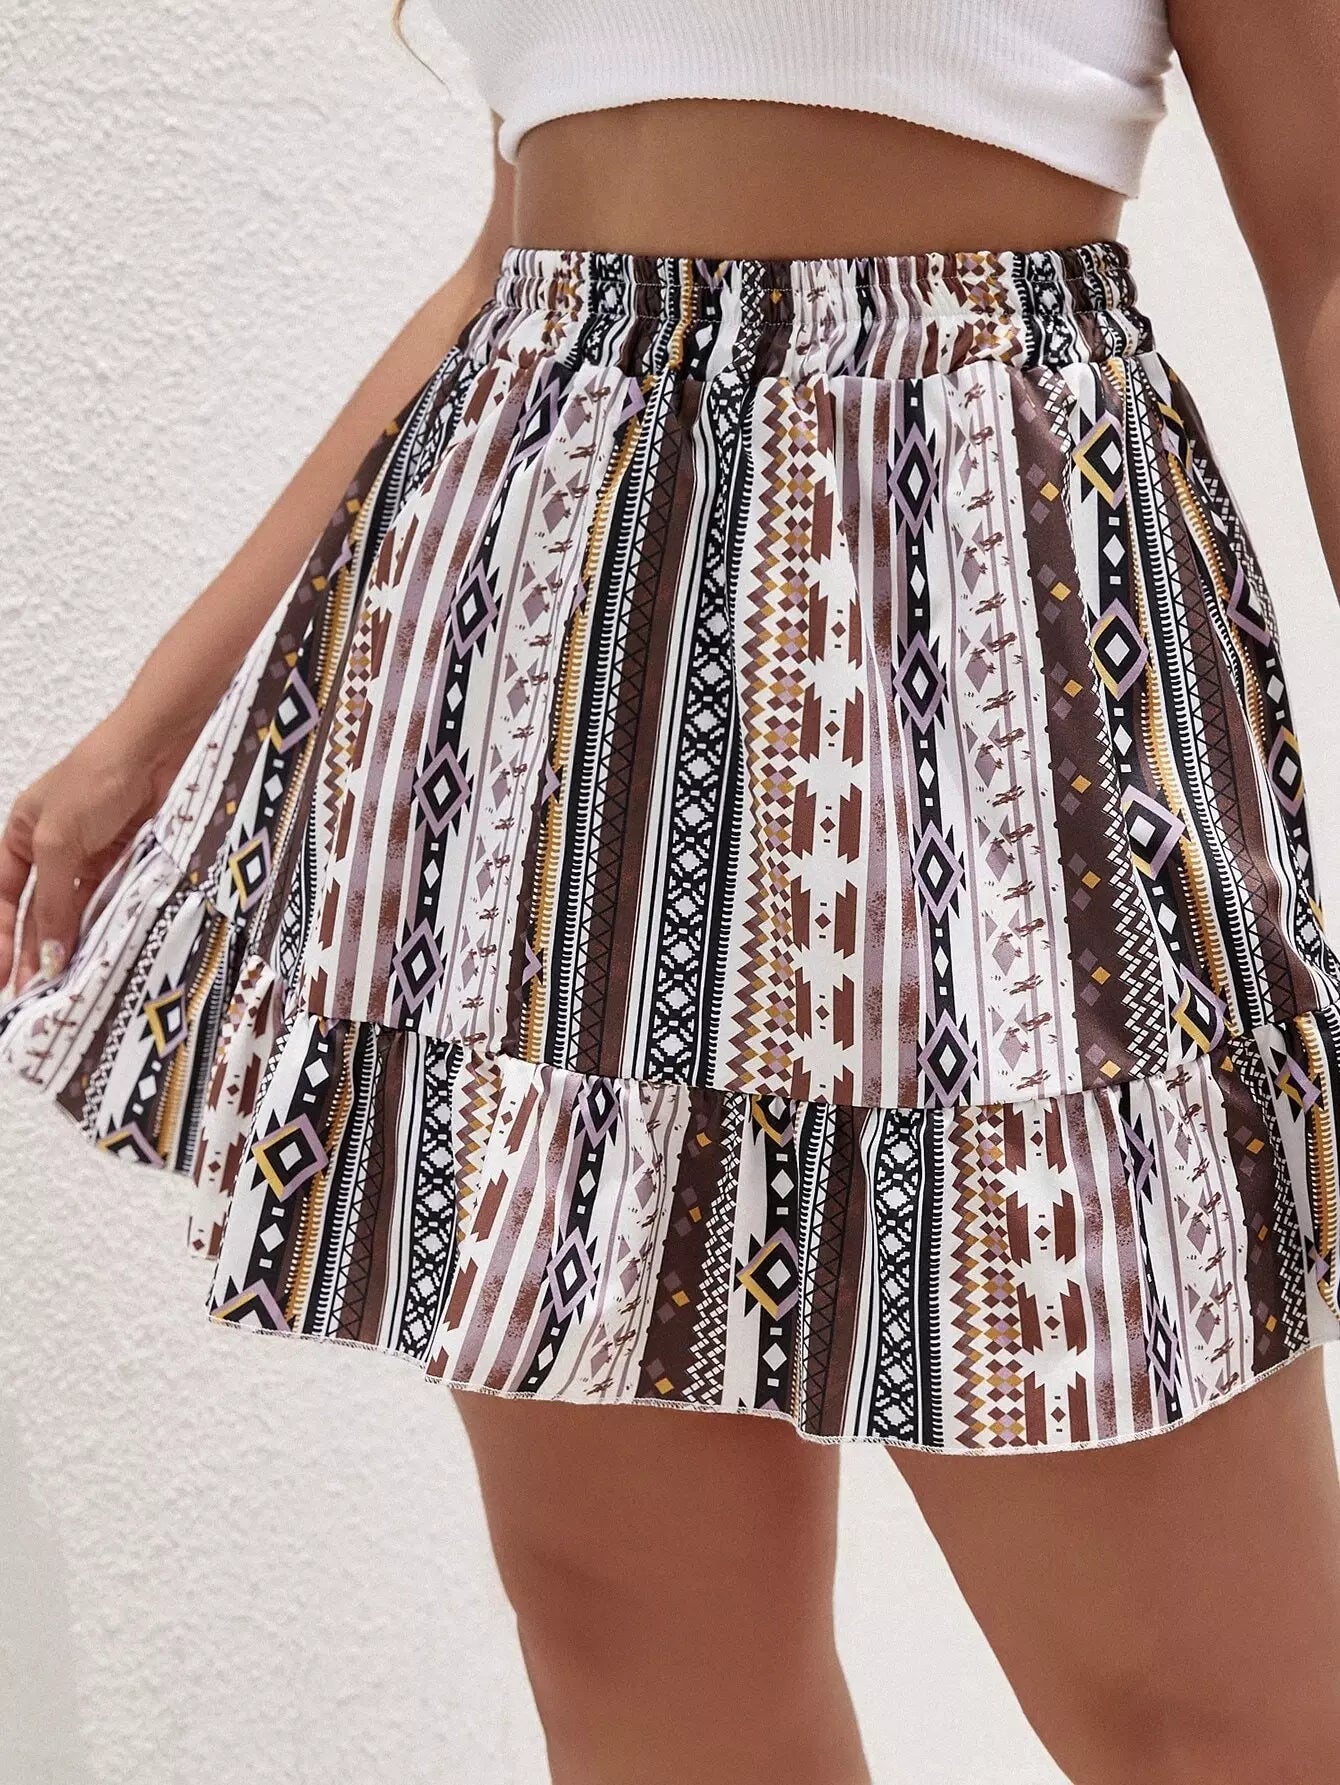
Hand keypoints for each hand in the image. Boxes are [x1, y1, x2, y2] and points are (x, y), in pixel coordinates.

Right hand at [0, 711, 185, 996]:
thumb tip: (49, 955)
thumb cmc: (94, 781)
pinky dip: (103, 929)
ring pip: (75, 911)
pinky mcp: (126, 861)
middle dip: (35, 951)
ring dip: (70, 946)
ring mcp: (91, 856)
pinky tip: (101, 957)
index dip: (1, 936)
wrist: (156, 751)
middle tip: (34, 995)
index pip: (3, 897)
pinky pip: (108, 903)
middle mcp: (52, 848)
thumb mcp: (59, 842)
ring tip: (68, 987)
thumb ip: (53, 900)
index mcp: (22, 835)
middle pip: (38, 910)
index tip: (3, 976)